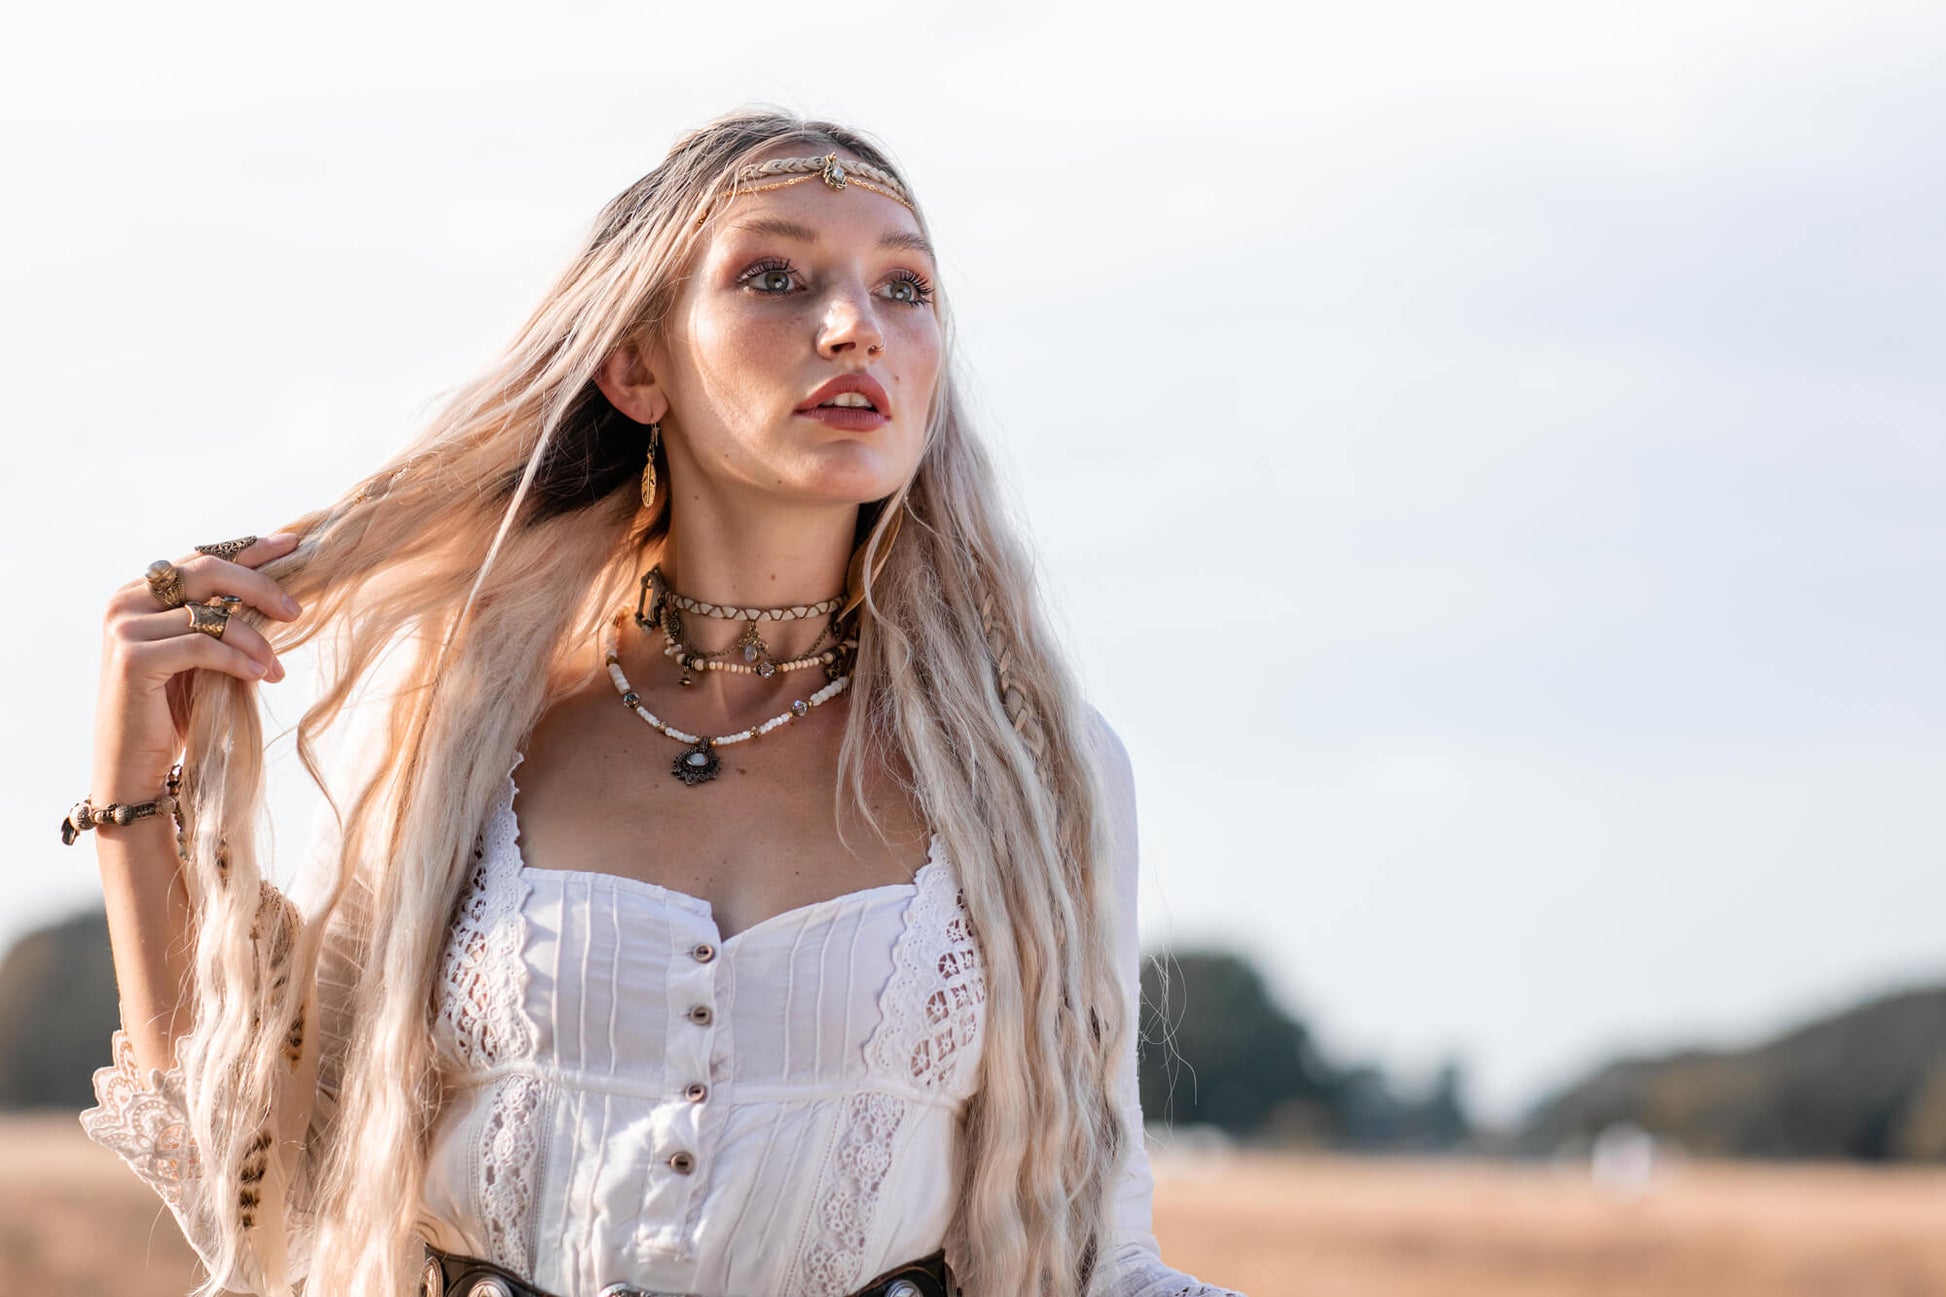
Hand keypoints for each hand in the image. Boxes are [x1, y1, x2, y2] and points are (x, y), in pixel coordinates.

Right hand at [93, 533, 303, 801]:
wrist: (134, 766)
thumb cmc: (172, 711)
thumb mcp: (200, 656)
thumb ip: (220, 620)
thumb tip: (279, 592)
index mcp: (139, 592)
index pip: (201, 558)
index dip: (249, 550)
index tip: (293, 544)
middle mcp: (125, 601)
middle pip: (207, 570)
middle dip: (260, 586)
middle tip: (297, 611)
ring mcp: (124, 628)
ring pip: (211, 614)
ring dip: (255, 639)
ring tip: (277, 666)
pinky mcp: (133, 658)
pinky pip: (203, 646)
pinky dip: (239, 659)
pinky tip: (262, 674)